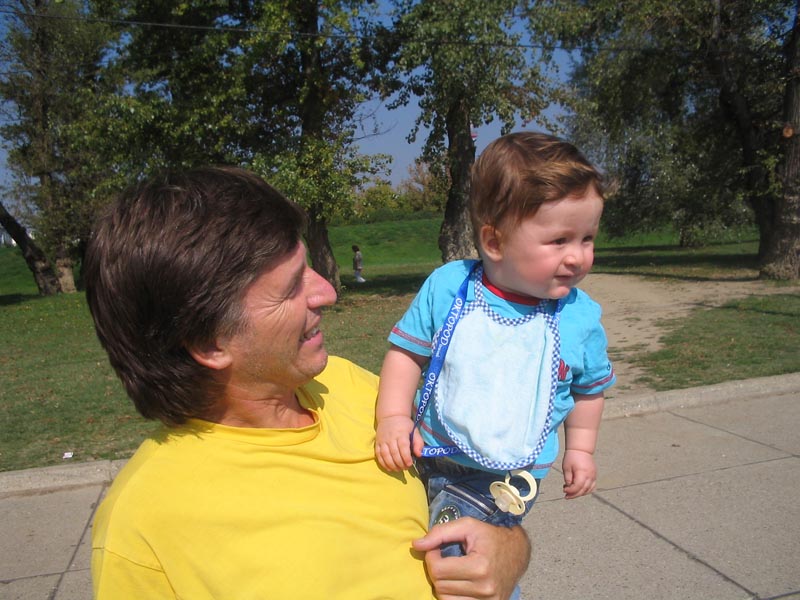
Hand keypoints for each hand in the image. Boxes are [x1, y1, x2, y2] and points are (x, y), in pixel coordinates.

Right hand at [375, 415, 416, 470]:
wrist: (390, 416)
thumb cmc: (404, 425)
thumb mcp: (414, 430)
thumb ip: (418, 442)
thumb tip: (419, 455)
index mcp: (401, 433)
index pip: (403, 447)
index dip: (406, 457)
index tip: (409, 464)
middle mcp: (390, 437)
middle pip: (394, 453)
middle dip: (400, 463)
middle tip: (405, 468)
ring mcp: (382, 441)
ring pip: (385, 455)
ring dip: (392, 465)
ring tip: (398, 469)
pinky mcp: (377, 443)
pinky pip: (378, 455)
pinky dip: (383, 463)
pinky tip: (389, 468)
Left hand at [413, 517, 529, 599]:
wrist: (518, 553)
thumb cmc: (490, 537)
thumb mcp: (468, 526)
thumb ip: (440, 533)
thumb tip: (416, 545)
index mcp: (479, 566)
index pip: (437, 570)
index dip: (431, 557)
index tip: (437, 550)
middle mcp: (484, 588)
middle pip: (440, 586)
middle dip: (436, 571)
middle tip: (444, 560)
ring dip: (443, 585)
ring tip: (451, 571)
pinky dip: (452, 595)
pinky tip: (457, 583)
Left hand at [562, 448, 596, 498]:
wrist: (581, 449)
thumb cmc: (572, 457)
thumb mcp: (566, 467)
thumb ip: (567, 478)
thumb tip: (569, 487)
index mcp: (582, 473)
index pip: (577, 487)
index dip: (570, 491)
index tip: (564, 490)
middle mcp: (590, 476)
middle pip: (583, 490)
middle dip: (574, 495)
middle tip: (566, 496)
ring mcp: (594, 476)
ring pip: (588, 490)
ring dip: (580, 493)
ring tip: (572, 493)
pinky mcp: (594, 475)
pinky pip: (592, 486)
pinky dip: (586, 490)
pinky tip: (579, 490)